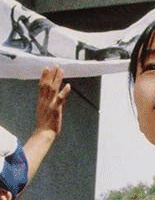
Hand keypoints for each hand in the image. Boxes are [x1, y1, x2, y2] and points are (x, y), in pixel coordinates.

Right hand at [23, 67, 70, 182]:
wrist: (44, 134)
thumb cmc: (45, 125)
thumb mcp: (46, 112)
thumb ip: (51, 104)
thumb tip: (58, 97)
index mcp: (41, 101)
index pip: (41, 86)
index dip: (44, 76)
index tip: (46, 68)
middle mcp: (44, 101)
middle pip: (47, 84)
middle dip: (51, 74)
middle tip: (55, 64)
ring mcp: (50, 104)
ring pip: (52, 89)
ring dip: (57, 79)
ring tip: (61, 70)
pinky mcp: (55, 109)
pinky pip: (60, 99)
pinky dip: (64, 92)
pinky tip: (68, 85)